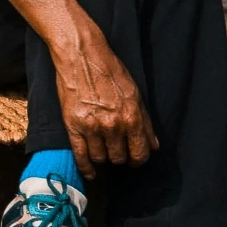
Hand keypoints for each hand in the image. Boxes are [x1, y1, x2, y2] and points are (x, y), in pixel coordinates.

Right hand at [51, 10, 160, 177]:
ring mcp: (92, 127)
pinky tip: (90, 172)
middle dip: (119, 155)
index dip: (138, 159)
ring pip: (101, 158)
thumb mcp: (135, 93)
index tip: (134, 159)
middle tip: (116, 149)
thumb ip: (145, 122)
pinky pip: (81, 156)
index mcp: (132, 118)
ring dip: (103, 157)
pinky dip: (86, 168)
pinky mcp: (73, 126)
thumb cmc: (110, 70)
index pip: (139, 154)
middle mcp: (113, 126)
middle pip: (119, 158)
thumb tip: (153, 146)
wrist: (81, 55)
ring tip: (102, 149)